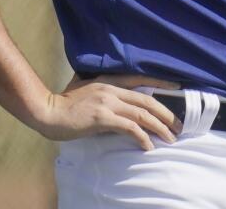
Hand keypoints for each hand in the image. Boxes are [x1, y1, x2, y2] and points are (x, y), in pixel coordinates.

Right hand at [31, 73, 182, 150]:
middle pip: (147, 100)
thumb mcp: (85, 88)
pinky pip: (129, 128)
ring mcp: (107, 102)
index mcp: (108, 81)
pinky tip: (148, 146)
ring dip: (159, 127)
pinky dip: (142, 137)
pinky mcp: (102, 117)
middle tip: (178, 125)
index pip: (141, 79)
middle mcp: (111, 89)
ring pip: (142, 114)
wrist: (48, 111)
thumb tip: (114, 96)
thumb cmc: (64, 103)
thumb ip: (101, 89)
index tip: (177, 88)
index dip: (161, 84)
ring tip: (170, 138)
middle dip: (166, 113)